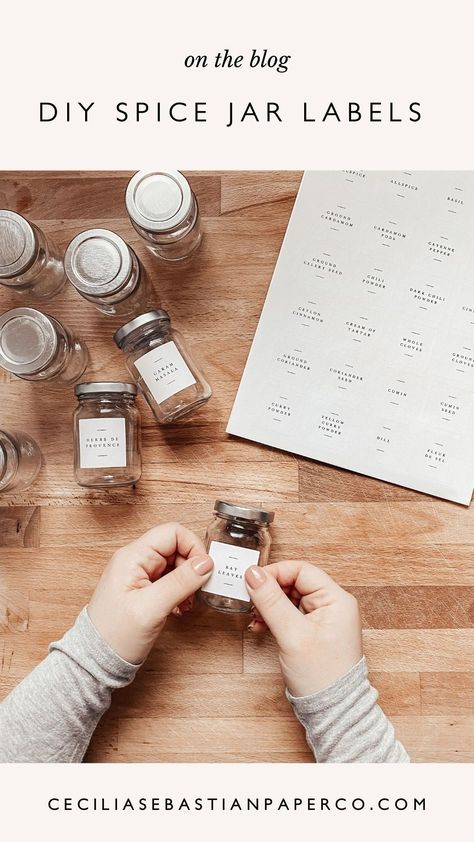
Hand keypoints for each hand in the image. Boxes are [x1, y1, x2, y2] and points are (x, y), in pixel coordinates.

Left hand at [88, 522, 212, 664]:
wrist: (97, 661)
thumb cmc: (114, 635)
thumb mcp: (151, 607)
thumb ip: (180, 582)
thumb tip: (206, 562)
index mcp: (133, 556)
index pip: (172, 533)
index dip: (193, 547)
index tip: (203, 570)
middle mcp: (135, 560)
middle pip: (176, 547)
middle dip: (192, 567)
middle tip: (196, 591)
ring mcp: (139, 574)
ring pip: (175, 563)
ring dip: (187, 581)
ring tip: (186, 603)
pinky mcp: (144, 588)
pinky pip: (170, 579)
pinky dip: (180, 591)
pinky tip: (179, 607)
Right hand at [244, 561, 361, 696]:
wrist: (333, 712)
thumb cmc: (322, 676)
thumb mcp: (292, 635)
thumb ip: (271, 602)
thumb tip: (253, 574)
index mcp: (337, 599)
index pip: (301, 570)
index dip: (275, 573)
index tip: (252, 582)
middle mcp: (333, 605)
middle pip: (295, 582)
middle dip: (270, 591)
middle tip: (250, 602)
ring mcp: (324, 618)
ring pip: (290, 598)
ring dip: (269, 605)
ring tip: (255, 618)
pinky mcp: (314, 631)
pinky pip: (290, 613)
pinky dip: (274, 617)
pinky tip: (261, 626)